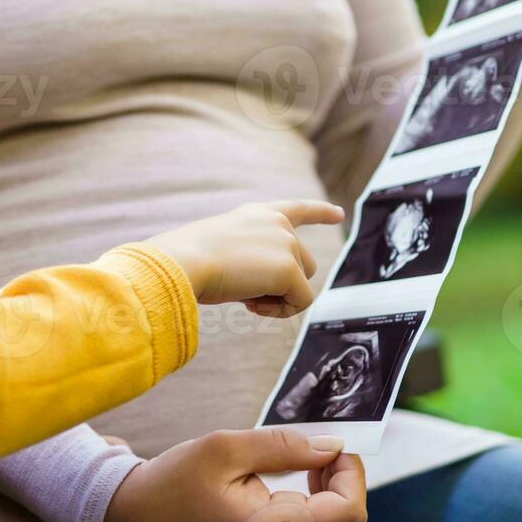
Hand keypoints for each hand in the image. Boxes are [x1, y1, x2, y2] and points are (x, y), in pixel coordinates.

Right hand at [99, 428, 366, 521]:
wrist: (130, 521)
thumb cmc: (171, 484)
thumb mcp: (224, 448)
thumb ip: (284, 445)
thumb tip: (332, 444)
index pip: (349, 511)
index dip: (350, 471)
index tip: (328, 441)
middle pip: (345, 518)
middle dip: (338, 475)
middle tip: (309, 442)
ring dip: (322, 485)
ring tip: (289, 456)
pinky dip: (306, 497)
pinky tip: (279, 474)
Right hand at [144, 200, 343, 316]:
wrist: (182, 262)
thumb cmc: (188, 261)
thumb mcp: (222, 250)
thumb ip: (250, 257)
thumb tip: (265, 287)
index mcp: (257, 215)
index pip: (297, 209)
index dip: (320, 213)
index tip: (339, 214)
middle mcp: (278, 224)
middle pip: (303, 263)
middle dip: (281, 285)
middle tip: (245, 294)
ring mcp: (286, 244)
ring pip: (301, 285)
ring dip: (278, 298)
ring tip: (245, 298)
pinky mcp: (289, 269)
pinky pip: (301, 302)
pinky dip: (280, 312)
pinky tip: (252, 306)